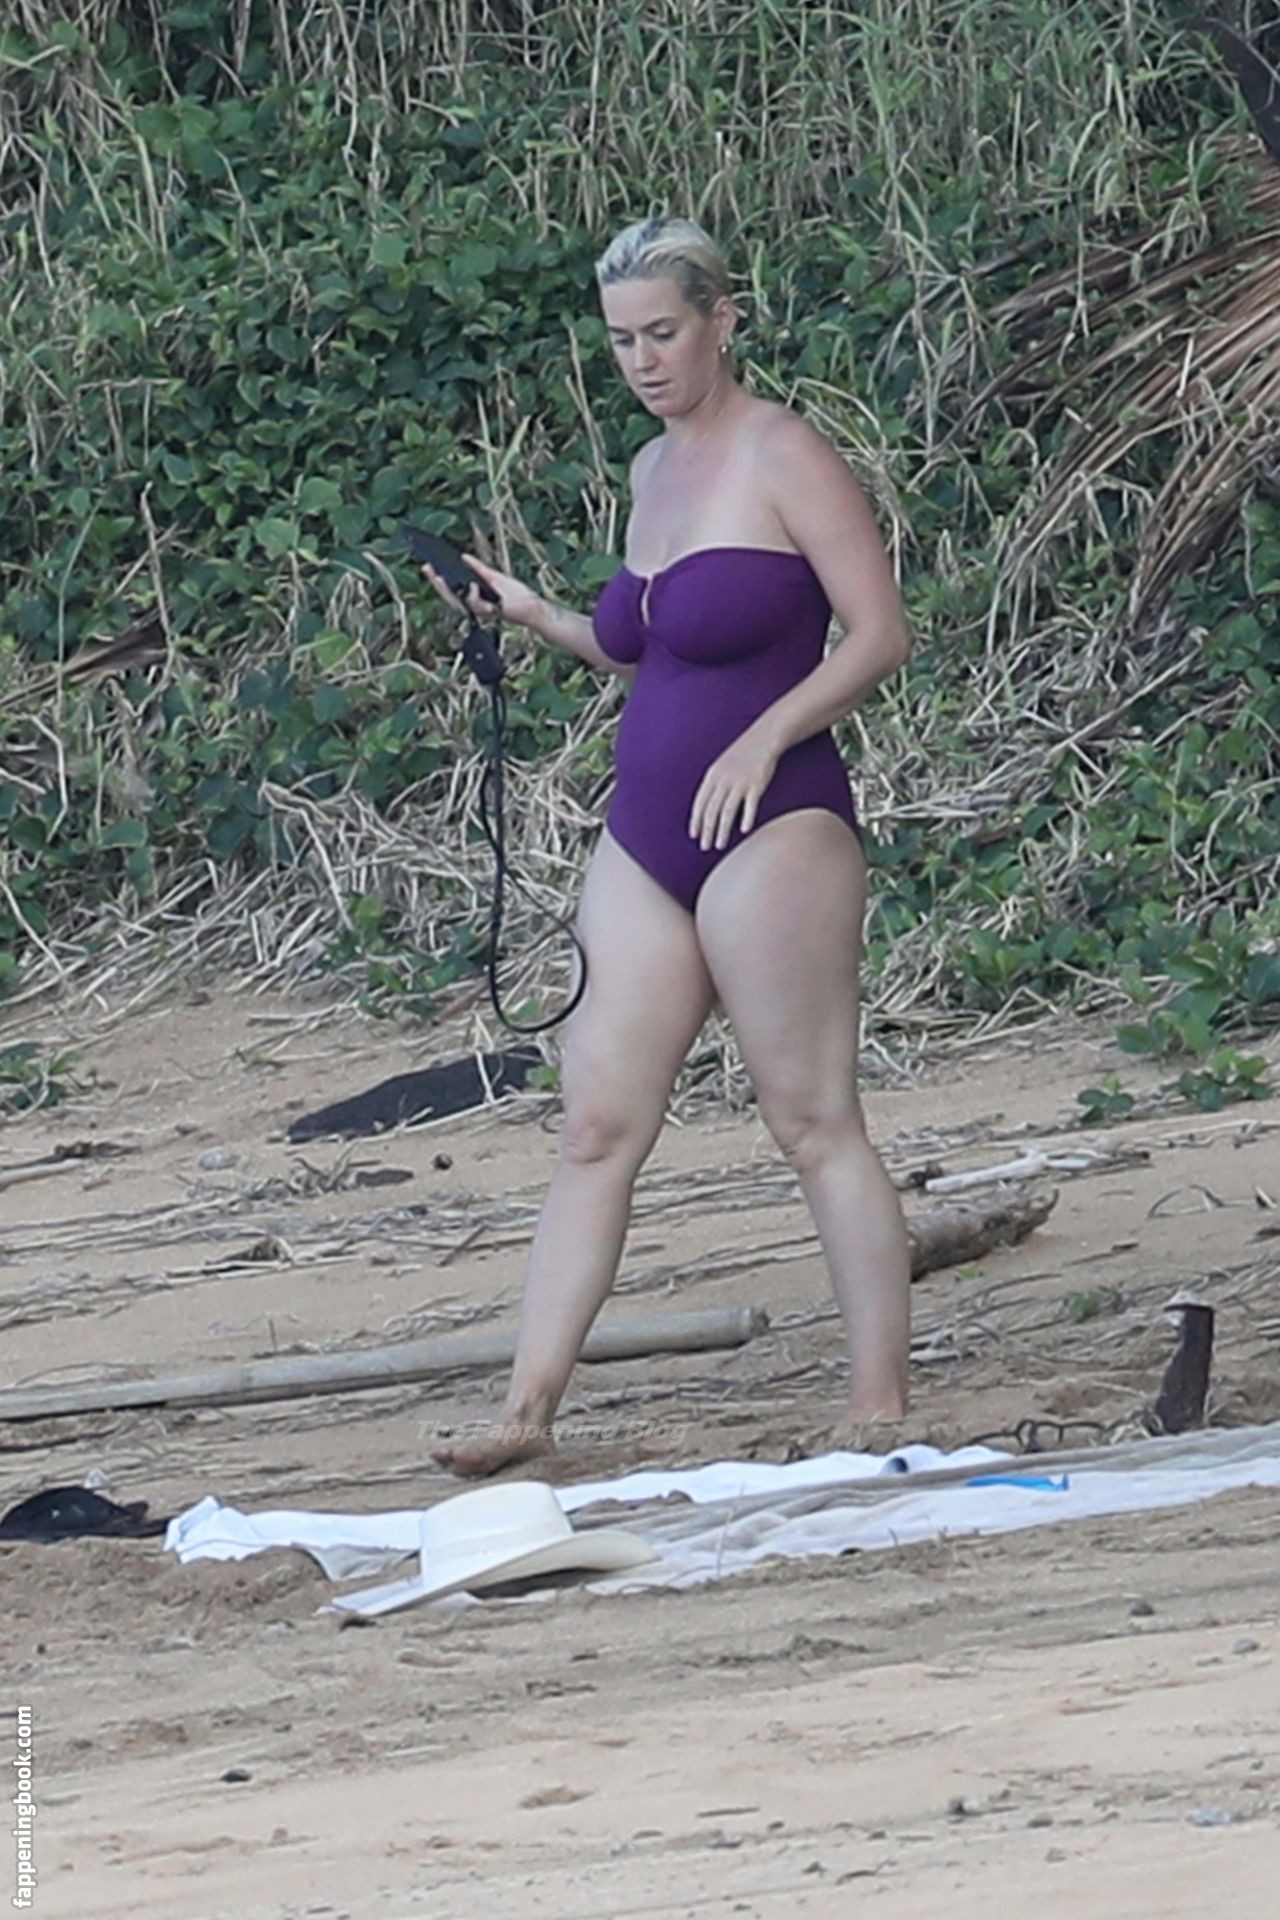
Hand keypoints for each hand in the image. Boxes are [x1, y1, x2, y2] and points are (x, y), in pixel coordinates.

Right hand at [420, 551, 542, 629]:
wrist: (531, 606)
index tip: (427, 564)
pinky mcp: (491, 612)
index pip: (450, 589)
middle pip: (449, 596)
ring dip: (447, 589)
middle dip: (436, 582)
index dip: (437, 579)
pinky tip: (470, 583)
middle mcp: (473, 607)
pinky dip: (472, 595)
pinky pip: (477, 605)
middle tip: (426, 567)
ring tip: (438, 575)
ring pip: (459, 602)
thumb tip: (462, 557)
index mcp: (472, 598)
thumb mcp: (493, 577)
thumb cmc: (513, 594)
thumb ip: (478, 568)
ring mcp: (481, 611)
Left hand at [688, 725, 780, 849]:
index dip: (696, 820)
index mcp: (712, 776)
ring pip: (727, 811)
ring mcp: (740, 782)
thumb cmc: (743, 754)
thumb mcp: (723, 765)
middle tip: (704, 847)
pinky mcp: (757, 784)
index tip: (694, 836)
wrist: (765, 737)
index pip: (700, 802)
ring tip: (719, 845)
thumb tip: (708, 805)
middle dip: (706, 830)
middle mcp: (723, 780)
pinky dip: (746, 817)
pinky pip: (750, 804)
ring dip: (722, 830)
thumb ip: (715, 784)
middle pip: (711, 810)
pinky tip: (744, 831)